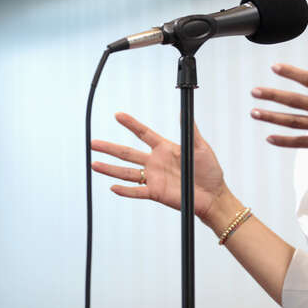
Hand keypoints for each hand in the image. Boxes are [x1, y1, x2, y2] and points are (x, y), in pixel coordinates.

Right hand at [91, 112, 227, 218]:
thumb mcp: (201, 147)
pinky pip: (137, 191)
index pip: (143, 133)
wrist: (213, 195)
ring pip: (127, 172)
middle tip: (94, 143)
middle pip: (128, 153)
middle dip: (110, 147)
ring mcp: (154, 178)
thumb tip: (185, 111)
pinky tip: (112, 187)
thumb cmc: (210, 171)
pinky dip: (125, 190)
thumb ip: (191, 131)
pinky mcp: (156, 193)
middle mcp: (156, 162)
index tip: (118, 115)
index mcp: (165, 148)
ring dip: (110, 169)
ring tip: (94, 164)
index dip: (131, 124)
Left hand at [250, 49, 307, 166]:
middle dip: (273, 95)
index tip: (275, 67)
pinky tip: (270, 138)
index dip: (292, 73)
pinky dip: (285, 141)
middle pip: (296, 101)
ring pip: (294, 122)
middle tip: (255, 91)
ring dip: (273, 117)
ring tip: (254, 112)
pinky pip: (302, 143)